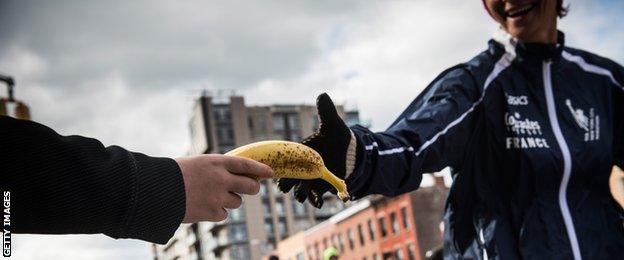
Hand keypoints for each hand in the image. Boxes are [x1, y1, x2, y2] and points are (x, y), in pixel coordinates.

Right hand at [176, 154, 273, 222]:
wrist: (156, 190)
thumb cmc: (173, 174)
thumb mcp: (196, 163)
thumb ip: (215, 168)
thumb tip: (232, 175)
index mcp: (216, 161)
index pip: (246, 164)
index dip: (260, 168)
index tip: (270, 172)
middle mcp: (221, 178)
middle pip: (250, 186)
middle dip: (252, 187)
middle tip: (249, 188)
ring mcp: (217, 196)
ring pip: (237, 201)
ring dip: (229, 200)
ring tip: (212, 196)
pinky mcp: (211, 212)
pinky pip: (224, 214)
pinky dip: (217, 212)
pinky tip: (204, 206)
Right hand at [277, 93, 353, 207]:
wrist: (350, 152)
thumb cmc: (337, 137)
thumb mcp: (332, 124)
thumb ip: (326, 112)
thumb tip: (323, 94)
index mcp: (298, 154)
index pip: (283, 162)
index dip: (278, 167)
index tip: (276, 170)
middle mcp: (300, 169)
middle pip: (287, 181)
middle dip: (287, 185)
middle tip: (288, 187)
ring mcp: (309, 181)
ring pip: (300, 192)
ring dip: (302, 195)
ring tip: (308, 196)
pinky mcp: (320, 189)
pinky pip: (315, 199)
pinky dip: (318, 202)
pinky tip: (321, 202)